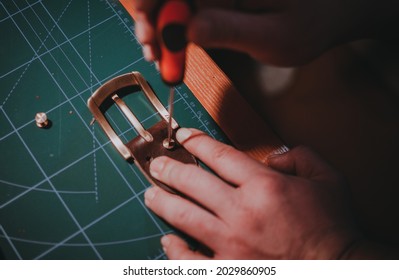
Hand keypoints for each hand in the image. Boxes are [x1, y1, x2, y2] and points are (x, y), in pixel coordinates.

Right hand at [132, 0, 397, 65]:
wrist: (332, 10)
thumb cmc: (312, 23)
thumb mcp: (274, 36)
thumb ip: (230, 31)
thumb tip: (188, 30)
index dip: (155, 10)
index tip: (152, 41)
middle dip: (154, 19)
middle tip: (153, 53)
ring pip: (178, 0)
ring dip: (162, 24)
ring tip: (161, 55)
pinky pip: (191, 6)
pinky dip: (177, 25)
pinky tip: (175, 44)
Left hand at [144, 128, 358, 258]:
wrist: (337, 269)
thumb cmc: (332, 228)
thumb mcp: (327, 180)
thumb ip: (299, 157)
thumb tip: (272, 157)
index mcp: (264, 186)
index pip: (219, 155)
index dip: (196, 141)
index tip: (183, 136)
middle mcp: (242, 212)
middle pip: (192, 182)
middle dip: (169, 168)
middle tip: (157, 164)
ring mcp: (231, 243)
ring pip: (183, 216)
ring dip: (161, 202)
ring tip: (150, 194)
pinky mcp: (227, 270)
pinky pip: (189, 260)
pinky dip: (174, 249)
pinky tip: (167, 240)